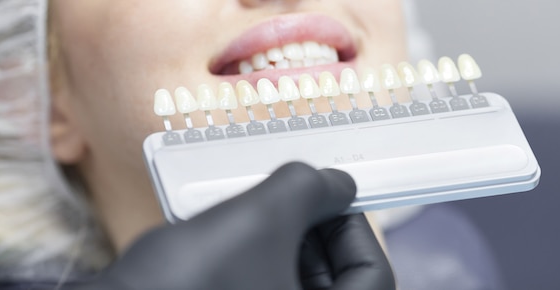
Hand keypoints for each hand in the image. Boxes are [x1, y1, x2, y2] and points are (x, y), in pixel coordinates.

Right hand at [73, 162, 394, 289]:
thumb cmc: (187, 279)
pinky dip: (259, 257)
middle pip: (334, 281)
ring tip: (259, 209)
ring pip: (294, 281)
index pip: (373, 278)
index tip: (333, 197)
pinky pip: (262, 285)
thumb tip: (338, 183)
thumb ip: (310, 189)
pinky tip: (235, 231)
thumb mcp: (260, 218)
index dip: (357, 229)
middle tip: (295, 198)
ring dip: (285, 241)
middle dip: (317, 232)